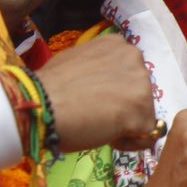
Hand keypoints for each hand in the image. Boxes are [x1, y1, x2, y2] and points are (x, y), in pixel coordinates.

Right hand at [35, 37, 156, 152]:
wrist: (41, 106)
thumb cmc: (48, 87)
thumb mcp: (74, 63)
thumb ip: (96, 69)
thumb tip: (102, 85)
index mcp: (116, 44)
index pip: (127, 72)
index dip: (114, 90)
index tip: (94, 99)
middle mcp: (134, 58)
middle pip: (139, 90)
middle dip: (122, 105)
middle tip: (95, 114)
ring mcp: (142, 84)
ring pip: (143, 112)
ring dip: (125, 123)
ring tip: (96, 125)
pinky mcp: (144, 111)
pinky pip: (145, 136)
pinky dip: (128, 142)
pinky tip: (106, 138)